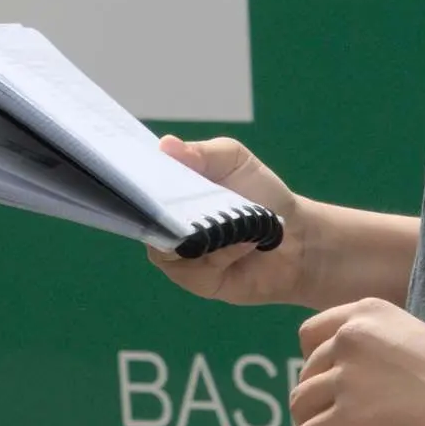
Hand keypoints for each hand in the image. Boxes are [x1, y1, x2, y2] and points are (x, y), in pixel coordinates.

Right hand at [142, 136, 326, 304]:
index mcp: (167, 194)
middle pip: (142, 219)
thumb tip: (165, 145)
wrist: (297, 236)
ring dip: (199, 232)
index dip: (130, 180)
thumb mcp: (234, 160)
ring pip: (165, 246)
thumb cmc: (261, 194)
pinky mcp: (195, 280)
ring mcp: (177, 256)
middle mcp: (165, 225)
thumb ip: (202, 153)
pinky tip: (245, 243)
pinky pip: (193, 268)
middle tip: (183, 197)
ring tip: (231, 221)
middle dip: (159, 208)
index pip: (136, 188)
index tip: (127, 170)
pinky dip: (221, 253)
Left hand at [289, 299, 424, 425]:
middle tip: (336, 424)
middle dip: (316, 402)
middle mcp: (348, 338)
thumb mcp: (407, 341)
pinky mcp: (349, 417)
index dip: (312, 365)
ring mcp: (347, 377)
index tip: (329, 386)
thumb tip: (351, 387)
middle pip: (306, 375)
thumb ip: (374, 353)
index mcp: (365, 314)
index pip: (310, 335)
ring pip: (301, 406)